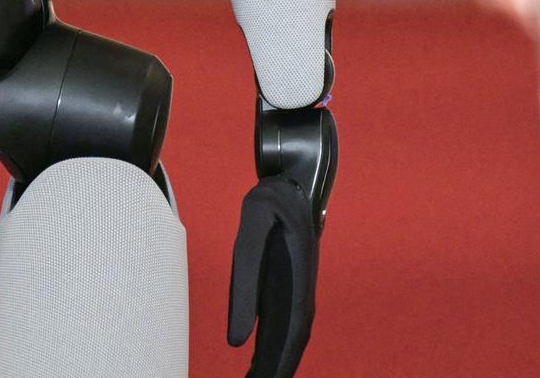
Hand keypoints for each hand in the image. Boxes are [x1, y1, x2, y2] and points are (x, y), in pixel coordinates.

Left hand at [227, 174, 318, 377]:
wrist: (294, 181)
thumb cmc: (272, 203)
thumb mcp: (251, 233)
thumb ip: (244, 285)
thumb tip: (237, 343)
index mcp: (297, 283)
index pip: (289, 341)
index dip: (278, 369)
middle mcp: (301, 294)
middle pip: (289, 348)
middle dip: (274, 373)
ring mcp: (296, 293)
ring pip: (287, 342)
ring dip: (274, 367)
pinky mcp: (286, 290)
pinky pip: (280, 331)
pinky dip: (271, 353)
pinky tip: (256, 365)